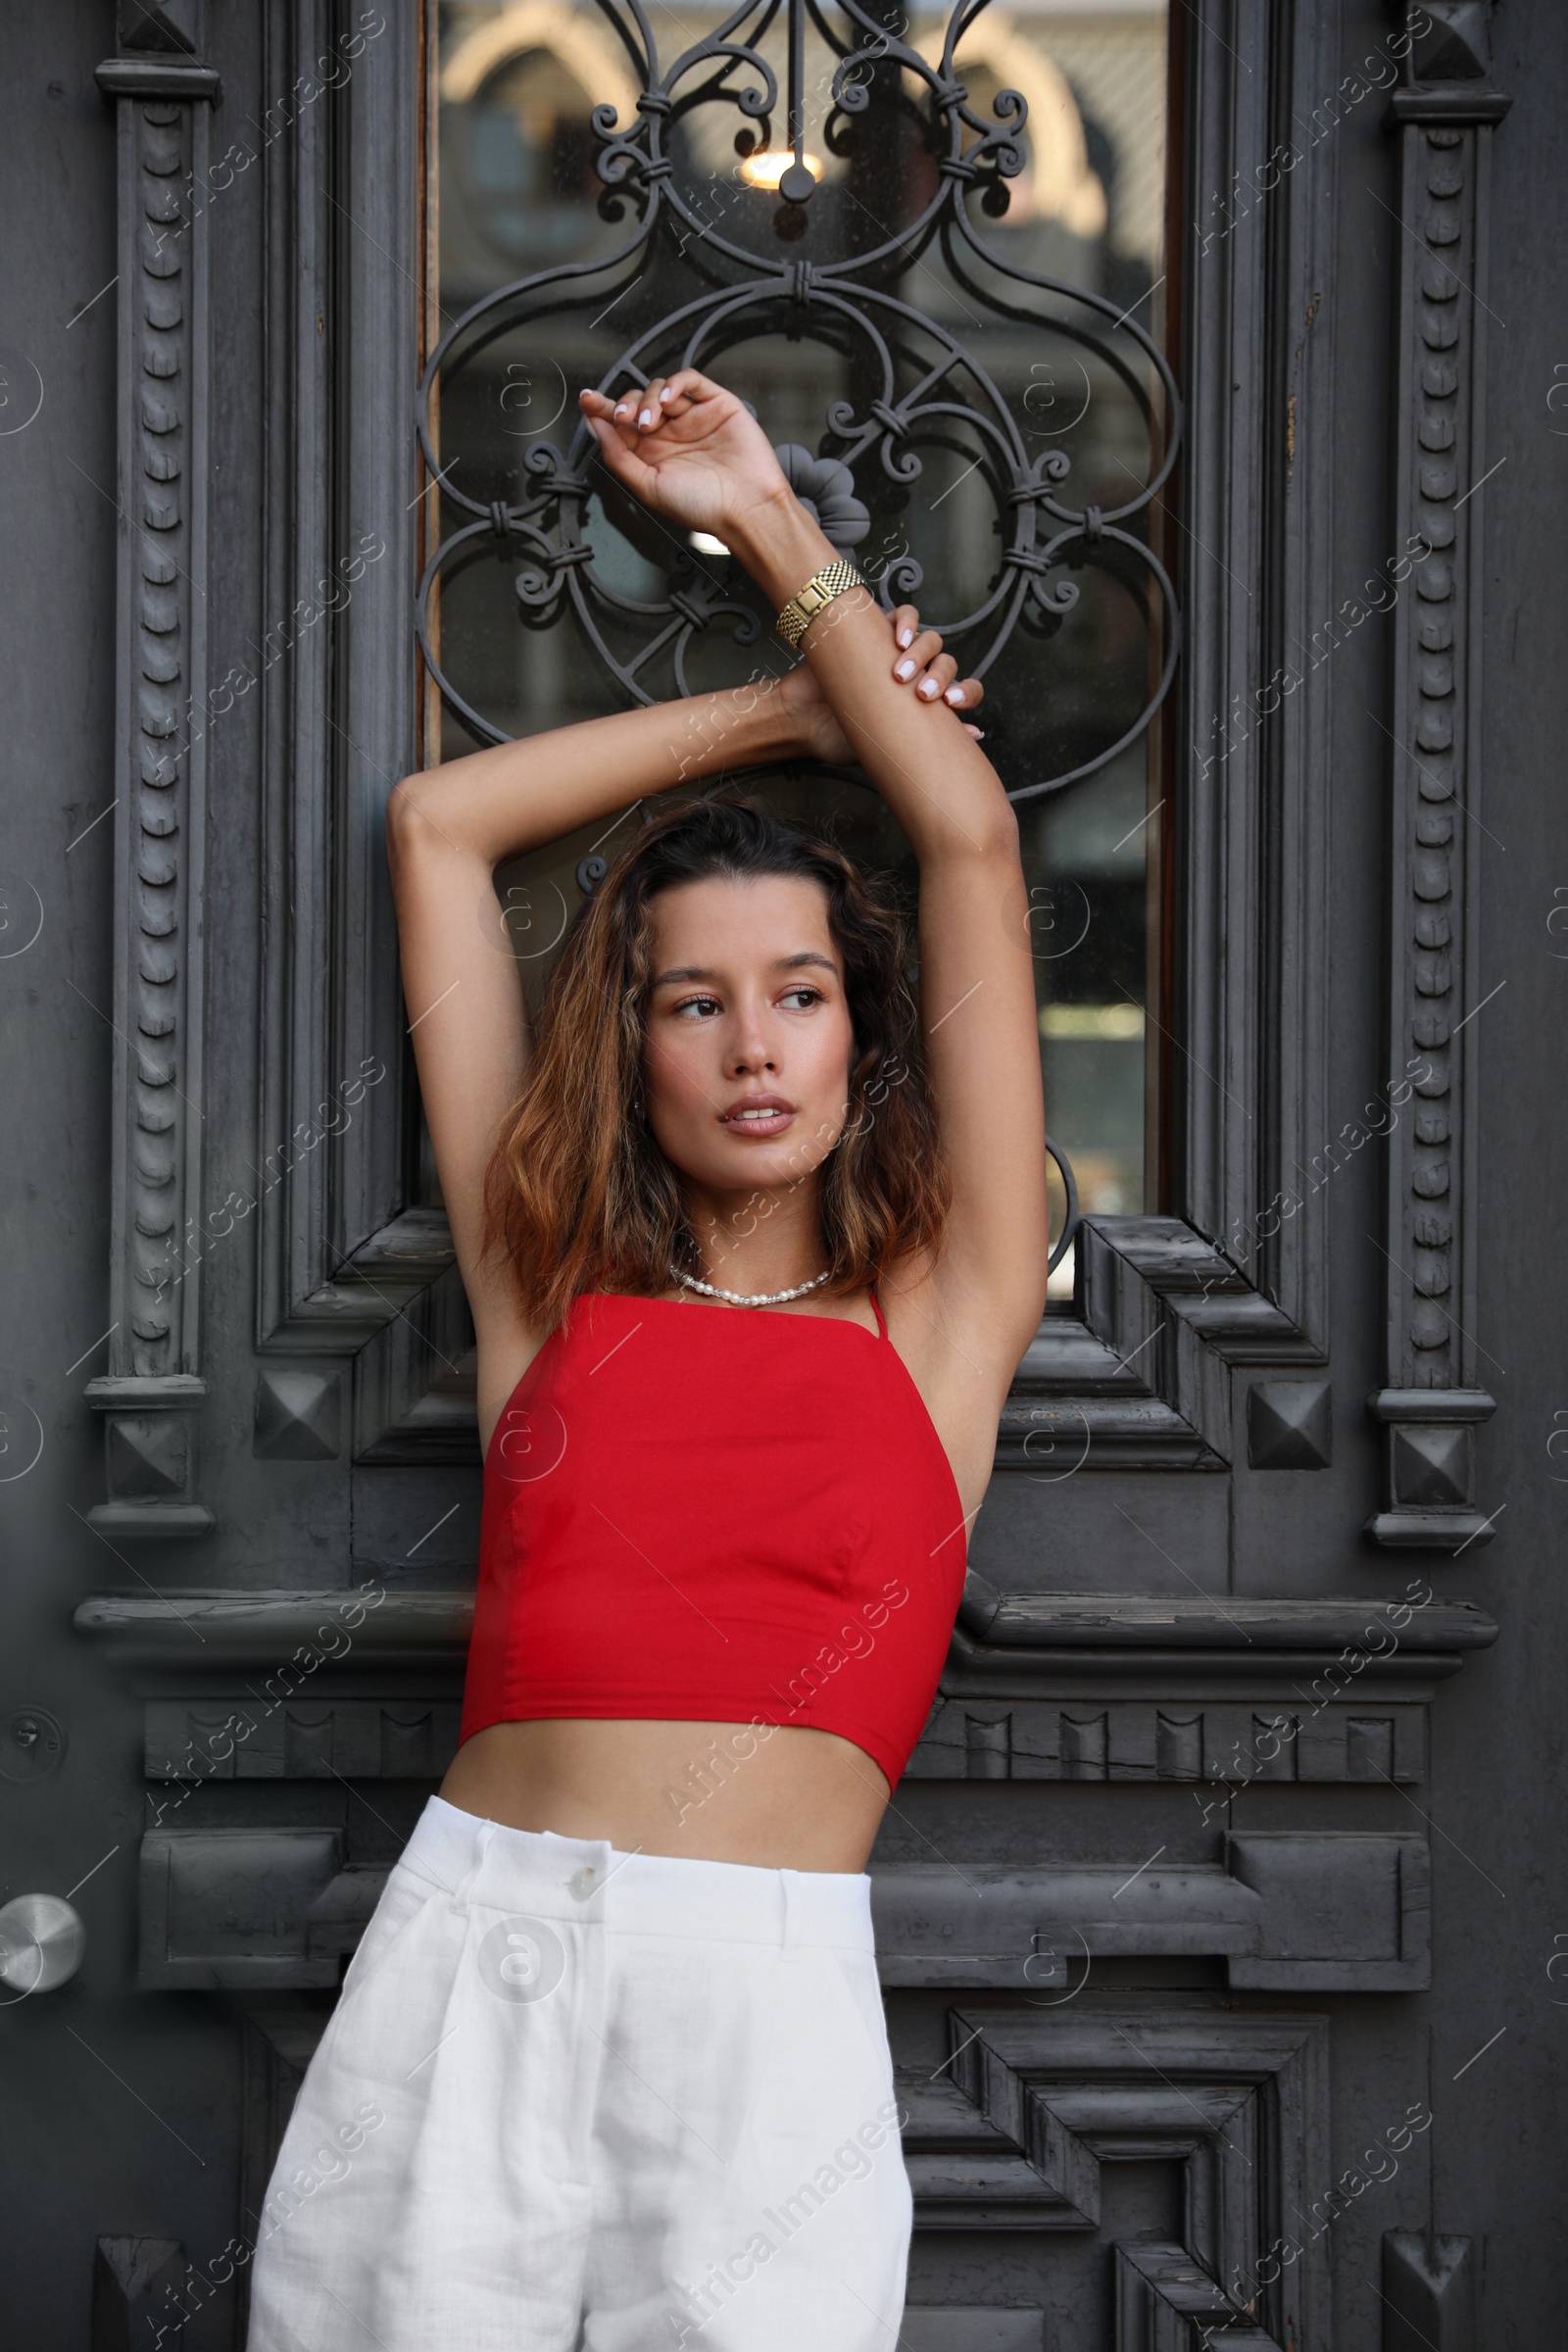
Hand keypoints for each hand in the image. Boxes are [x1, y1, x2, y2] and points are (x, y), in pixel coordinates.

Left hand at [579, 370, 792, 540]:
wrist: (746, 508)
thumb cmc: (703, 507)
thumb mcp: (648, 487)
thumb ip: (619, 456)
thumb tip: (596, 426)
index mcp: (653, 454)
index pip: (622, 424)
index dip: (603, 409)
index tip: (587, 401)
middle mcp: (671, 434)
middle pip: (638, 402)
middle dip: (626, 406)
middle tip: (625, 419)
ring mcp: (693, 418)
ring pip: (660, 390)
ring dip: (648, 399)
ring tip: (650, 421)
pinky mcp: (717, 405)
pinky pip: (691, 381)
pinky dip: (674, 382)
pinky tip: (667, 398)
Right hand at [775, 604, 984, 764]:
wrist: (801, 721)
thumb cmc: (841, 737)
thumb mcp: (888, 746)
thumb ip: (929, 740)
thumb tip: (975, 735)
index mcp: (925, 702)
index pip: (963, 689)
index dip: (967, 692)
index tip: (953, 704)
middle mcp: (916, 674)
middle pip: (947, 663)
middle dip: (941, 676)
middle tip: (923, 694)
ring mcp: (896, 652)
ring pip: (930, 640)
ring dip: (923, 653)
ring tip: (901, 671)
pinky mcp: (876, 631)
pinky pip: (904, 616)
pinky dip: (907, 621)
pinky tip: (899, 637)